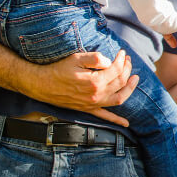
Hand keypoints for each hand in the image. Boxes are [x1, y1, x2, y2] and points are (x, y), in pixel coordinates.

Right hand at [21, 50, 137, 125]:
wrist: (41, 84)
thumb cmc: (58, 69)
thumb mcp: (76, 58)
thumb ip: (95, 58)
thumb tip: (110, 61)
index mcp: (95, 82)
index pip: (116, 70)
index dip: (122, 60)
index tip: (122, 52)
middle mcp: (97, 95)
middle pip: (120, 82)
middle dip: (127, 69)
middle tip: (127, 60)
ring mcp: (93, 104)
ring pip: (119, 98)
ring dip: (129, 89)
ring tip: (135, 79)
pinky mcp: (87, 109)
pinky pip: (105, 116)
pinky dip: (117, 120)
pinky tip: (126, 123)